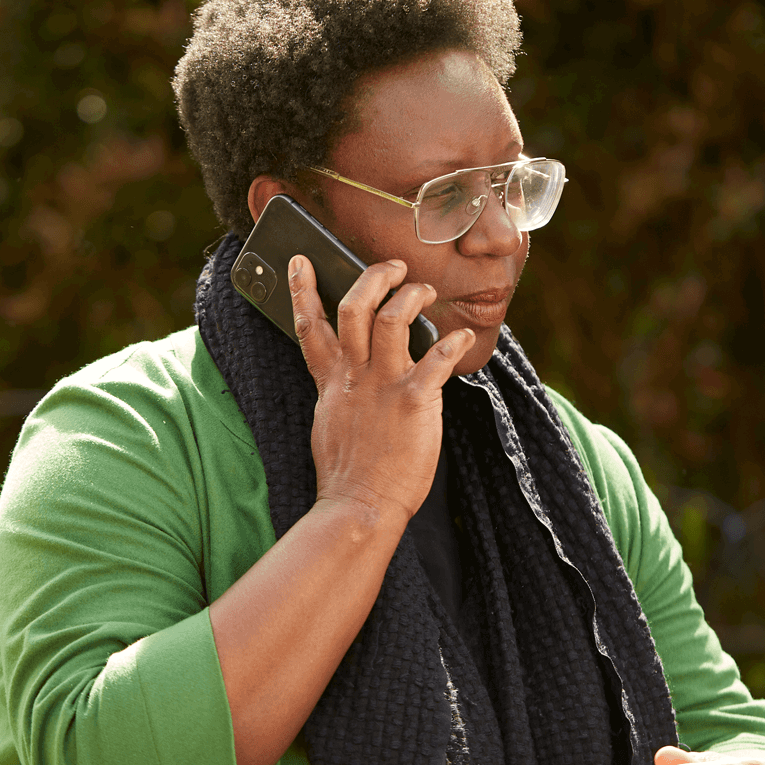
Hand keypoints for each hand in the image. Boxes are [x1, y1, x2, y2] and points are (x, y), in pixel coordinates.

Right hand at [290, 254, 473, 520]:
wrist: (359, 505)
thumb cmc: (349, 471)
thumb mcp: (330, 422)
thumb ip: (341, 391)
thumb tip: (352, 376)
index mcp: (332, 380)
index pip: (310, 325)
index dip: (302, 289)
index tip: (301, 260)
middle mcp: (355, 375)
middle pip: (354, 306)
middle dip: (374, 276)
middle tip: (392, 267)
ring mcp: (383, 385)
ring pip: (393, 318)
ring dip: (412, 296)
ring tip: (424, 291)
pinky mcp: (414, 401)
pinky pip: (437, 358)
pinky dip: (453, 343)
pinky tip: (462, 338)